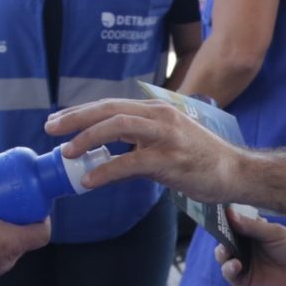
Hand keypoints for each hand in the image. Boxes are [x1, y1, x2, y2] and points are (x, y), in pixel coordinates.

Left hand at [44, 97, 244, 203]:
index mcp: (155, 110)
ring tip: (66, 152)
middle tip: (49, 129)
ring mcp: (166, 136)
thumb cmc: (200, 160)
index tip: (57, 121)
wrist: (235, 172)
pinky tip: (90, 180)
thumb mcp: (165, 143)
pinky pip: (131, 162)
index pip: (110, 105)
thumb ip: (137, 145)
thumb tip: (104, 157)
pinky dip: (106, 170)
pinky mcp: (171, 159)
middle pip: (109, 109)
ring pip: (118, 126)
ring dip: (88, 137)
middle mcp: (159, 116)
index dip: (81, 112)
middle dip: (76, 118)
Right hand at [215, 209, 285, 285]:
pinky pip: (230, 275)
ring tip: (226, 249)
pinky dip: (228, 269)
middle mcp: (246, 248)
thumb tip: (229, 213)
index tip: (218, 214)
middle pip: (225, 240)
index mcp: (252, 233)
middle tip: (220, 231)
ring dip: (222, 253)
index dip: (225, 220)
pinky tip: (235, 264)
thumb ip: (252, 225)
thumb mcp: (274, 233)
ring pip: (224, 257)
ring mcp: (244, 264)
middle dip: (220, 236)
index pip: (233, 224)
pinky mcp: (244, 281)